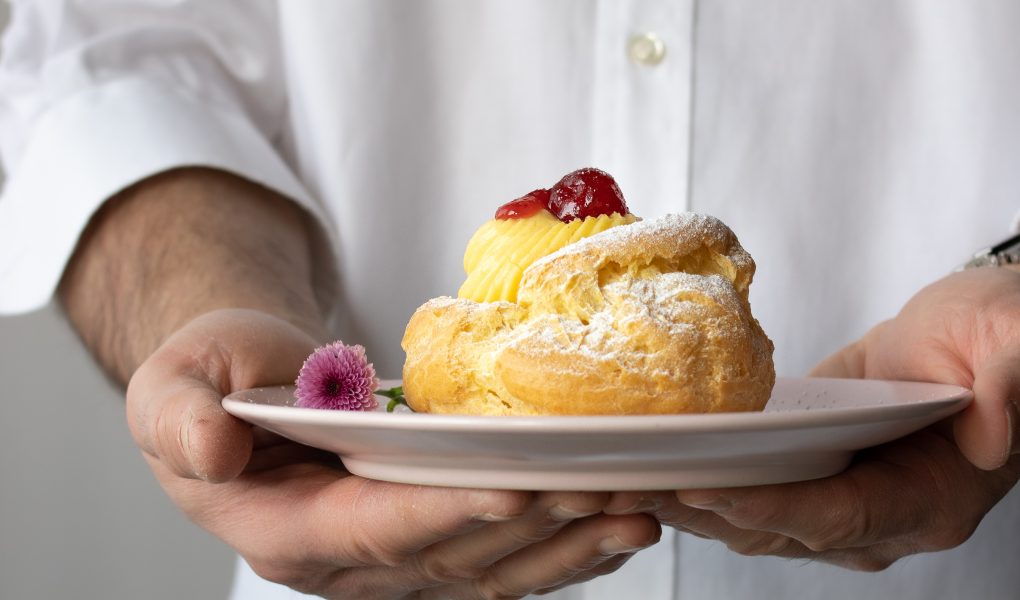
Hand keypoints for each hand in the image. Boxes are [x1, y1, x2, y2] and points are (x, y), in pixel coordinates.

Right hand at [128, 308, 659, 598]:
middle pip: (449, 555)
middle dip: (529, 524)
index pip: (371, 529)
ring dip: (564, 547)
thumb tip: (213, 452)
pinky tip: (615, 528)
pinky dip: (562, 550)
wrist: (247, 391)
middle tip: (604, 488)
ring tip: (634, 512)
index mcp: (283, 528)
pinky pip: (502, 561)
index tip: (514, 486)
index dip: (441, 513)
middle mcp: (346, 562)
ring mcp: (393, 561)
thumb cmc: (214, 380)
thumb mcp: (172, 387)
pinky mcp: (430, 543)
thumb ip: (181, 421)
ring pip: (489, 571)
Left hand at [605, 266, 1019, 570]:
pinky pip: (740, 487)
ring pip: (745, 518)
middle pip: (773, 529)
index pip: (836, 516)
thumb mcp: (1012, 340)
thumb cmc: (993, 336)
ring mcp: (833, 498)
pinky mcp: (801, 472)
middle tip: (626, 488)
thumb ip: (1007, 383)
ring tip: (613, 481)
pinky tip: (640, 459)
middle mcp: (874, 515)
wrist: (965, 335)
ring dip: (680, 502)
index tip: (705, 487)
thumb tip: (989, 435)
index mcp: (926, 499)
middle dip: (699, 510)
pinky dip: (692, 477)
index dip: (771, 508)